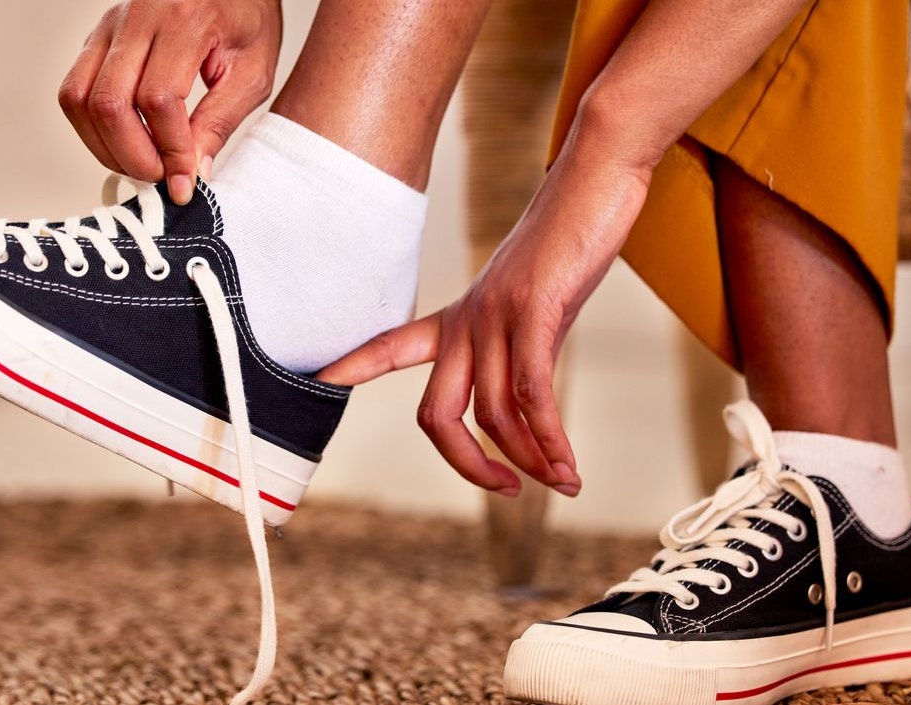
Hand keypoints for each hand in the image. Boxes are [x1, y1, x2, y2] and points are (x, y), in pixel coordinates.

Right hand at [58, 0, 281, 204]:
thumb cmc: (246, 19)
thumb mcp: (252, 73)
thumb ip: (220, 122)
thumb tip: (193, 172)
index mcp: (184, 21)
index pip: (158, 100)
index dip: (168, 150)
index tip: (184, 182)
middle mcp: (137, 17)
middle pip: (109, 102)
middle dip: (133, 155)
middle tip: (161, 178)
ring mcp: (110, 25)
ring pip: (79, 98)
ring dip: (104, 146)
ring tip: (142, 165)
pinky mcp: (97, 37)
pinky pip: (75, 89)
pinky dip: (93, 127)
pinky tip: (126, 142)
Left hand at [318, 148, 652, 496]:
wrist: (593, 179)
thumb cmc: (566, 244)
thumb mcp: (532, 304)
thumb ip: (518, 351)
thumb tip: (526, 405)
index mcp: (459, 317)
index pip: (391, 345)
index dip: (351, 365)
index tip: (318, 380)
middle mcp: (468, 319)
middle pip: (436, 414)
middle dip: (467, 464)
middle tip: (506, 489)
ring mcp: (497, 314)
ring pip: (492, 414)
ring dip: (530, 460)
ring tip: (562, 480)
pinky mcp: (535, 309)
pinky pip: (531, 393)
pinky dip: (549, 439)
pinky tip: (568, 465)